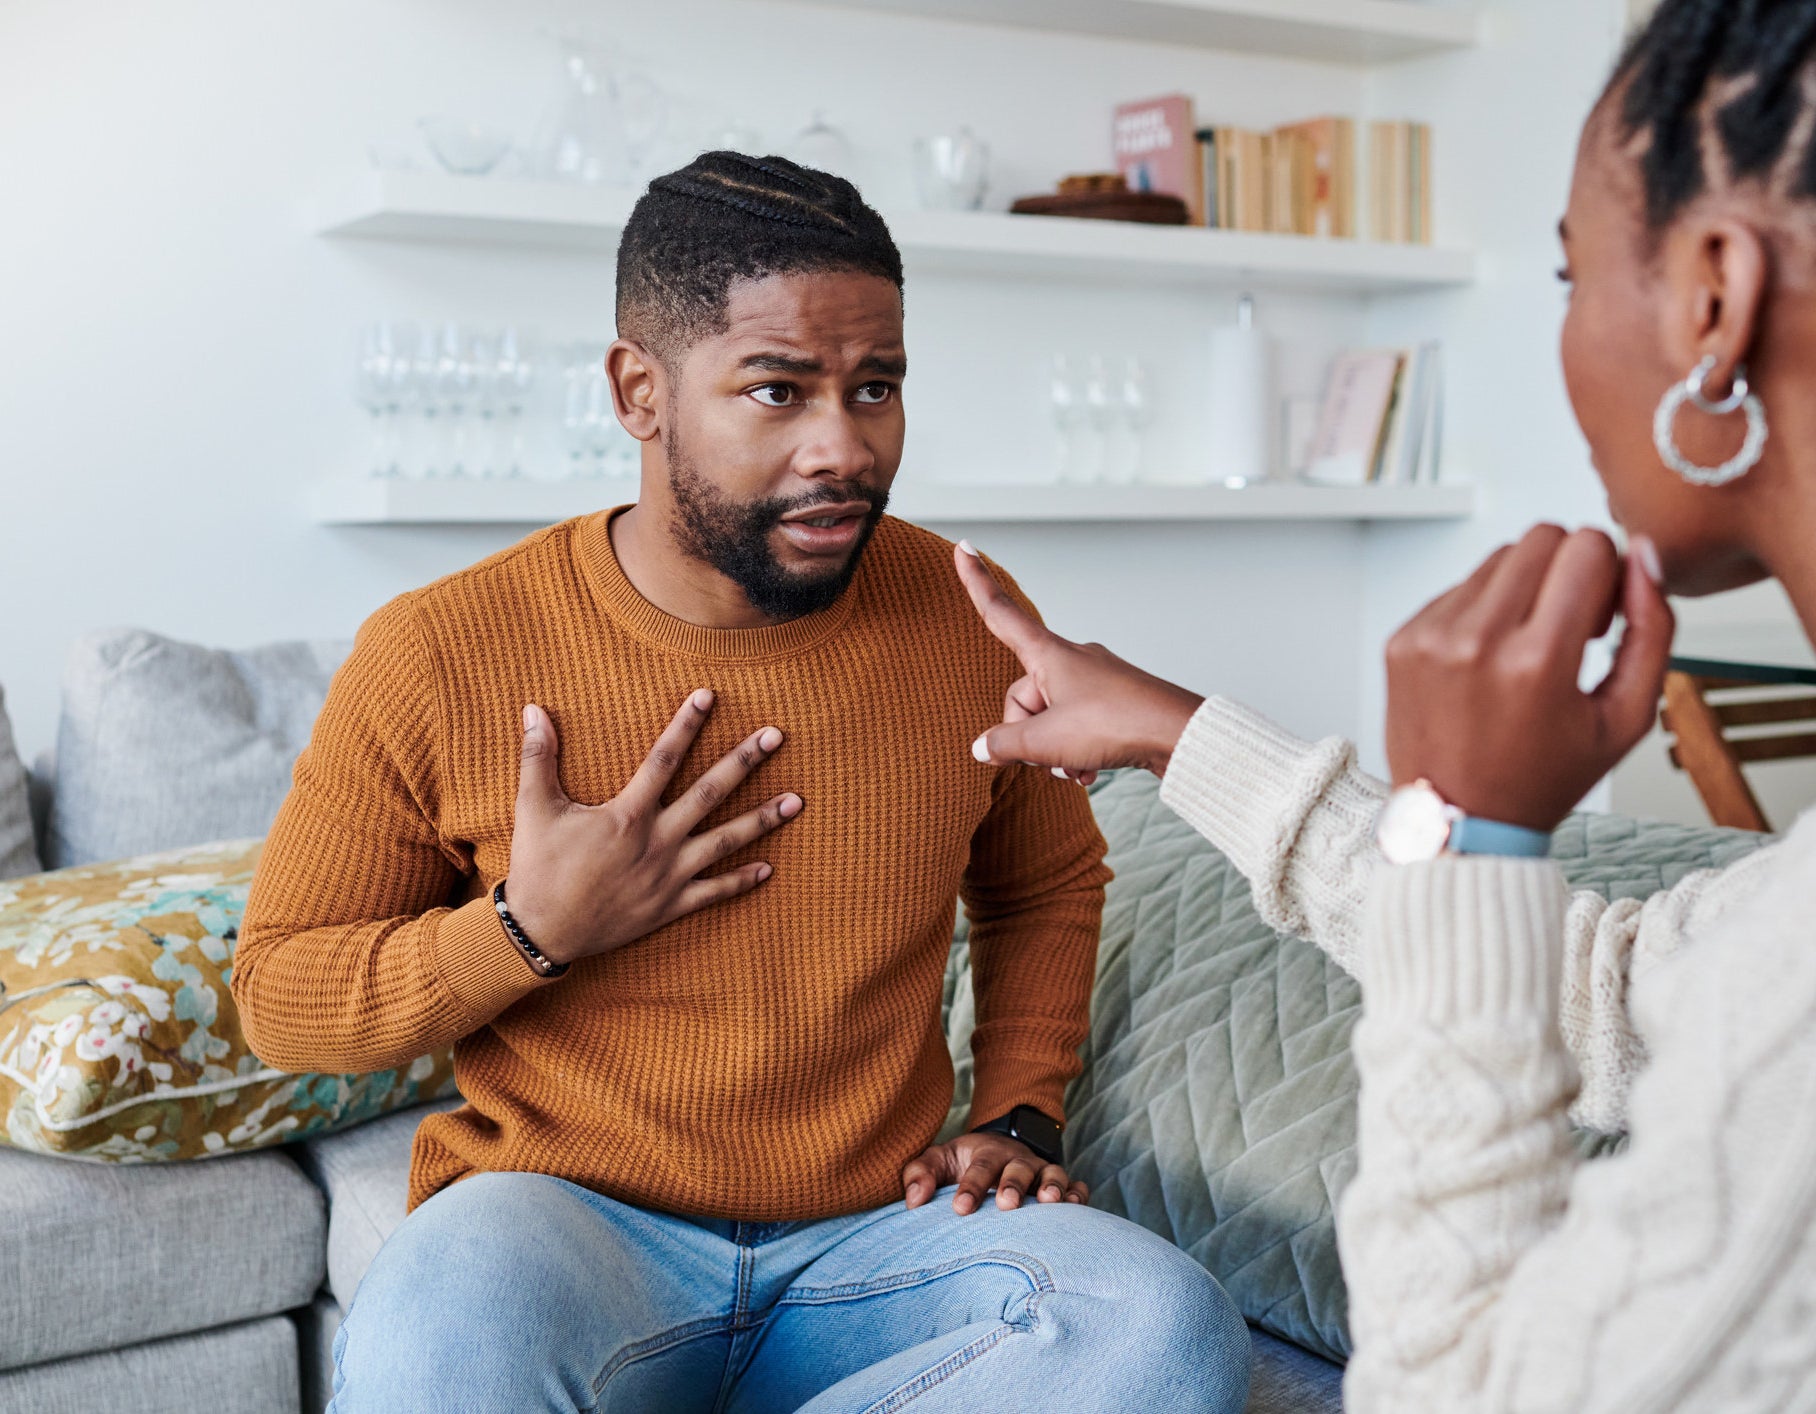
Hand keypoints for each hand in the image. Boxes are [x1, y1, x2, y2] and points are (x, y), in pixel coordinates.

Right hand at [506, 691, 801, 965]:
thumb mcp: (534, 808)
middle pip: (709, 792)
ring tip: (797, 800)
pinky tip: (770, 868)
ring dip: (762, 819)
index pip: (664, 758)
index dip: (686, 724)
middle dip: (744, 761)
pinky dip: (743, 881)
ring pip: (725, 841)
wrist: (542, 932)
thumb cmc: (538, 867)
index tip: (708, 696)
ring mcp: (668, 875)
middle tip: (776, 736)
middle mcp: (656, 841)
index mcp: (627, 814)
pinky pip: (715, 892)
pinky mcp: (670, 906)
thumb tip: (532, 709)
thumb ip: (538, 757)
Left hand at [901, 1130, 1089, 1214]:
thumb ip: (919, 1174)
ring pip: (1052, 1173)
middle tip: (1006, 1204)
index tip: (959, 1208)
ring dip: (1052, 1186)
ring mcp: (1041, 1172)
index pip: (980, 1166)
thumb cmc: (962, 1165)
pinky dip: (1078, 1194)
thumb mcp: (938, 1161)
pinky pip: (1076, 1186)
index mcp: (986, 1152)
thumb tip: (913, 1200)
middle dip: (1013, 1184)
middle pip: (1019, 1167)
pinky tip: (1076, 1207)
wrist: (995, 1152)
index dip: (971, 1186)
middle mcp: (1017, 1160)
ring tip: (1049, 1202)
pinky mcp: (1061, 1185)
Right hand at [955, 543, 1203, 780]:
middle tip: (1045, 758)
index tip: (964, 547)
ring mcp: (1093, 680)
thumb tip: (983, 747)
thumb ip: (1006, 743)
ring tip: (1073, 768)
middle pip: (1023, 695)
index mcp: (1049, 655)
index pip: (1001, 613)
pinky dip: (1076, 751)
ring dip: (1054, 749)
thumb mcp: (1047, 741)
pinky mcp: (1113, 701)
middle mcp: (1070, 659)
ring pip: (1051, 716)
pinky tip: (1088, 772)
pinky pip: (1077, 725)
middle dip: (1027, 733)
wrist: (1179, 735)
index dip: (977, 582)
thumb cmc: (1117, 725)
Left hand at [1384, 525, 1674, 831]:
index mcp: (1537, 662)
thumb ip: (1652, 630)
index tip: (1601, 618)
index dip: (1609, 572)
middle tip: (1569, 626)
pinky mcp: (1401, 639)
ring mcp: (1430, 637)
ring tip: (1527, 645)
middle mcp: (1475, 641)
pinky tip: (1488, 659)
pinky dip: (1482, 610)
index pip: (1586, 547)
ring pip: (1498, 557)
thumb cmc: (1542, 778)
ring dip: (1524, 587)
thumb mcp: (1626, 718)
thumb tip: (1644, 557)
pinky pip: (1458, 588)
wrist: (1456, 821)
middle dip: (1568, 569)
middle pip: (1540, 538)